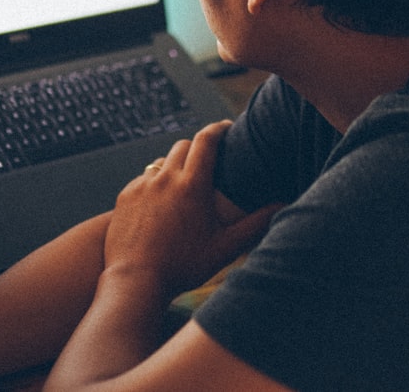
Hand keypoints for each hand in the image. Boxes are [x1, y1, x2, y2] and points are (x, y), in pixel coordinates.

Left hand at [105, 121, 279, 299]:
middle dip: (197, 149)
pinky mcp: (125, 196)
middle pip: (183, 146)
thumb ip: (256, 224)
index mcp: (193, 185)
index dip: (218, 128)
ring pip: (161, 163)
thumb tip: (283, 204)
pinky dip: (154, 186)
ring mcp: (142, 185)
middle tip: (207, 162)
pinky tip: (160, 207)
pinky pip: (143, 180)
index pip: (207, 140)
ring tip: (183, 188)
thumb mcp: (225, 247)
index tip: (227, 127)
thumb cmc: (184, 266)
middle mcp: (166, 178)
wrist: (135, 281)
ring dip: (174, 168)